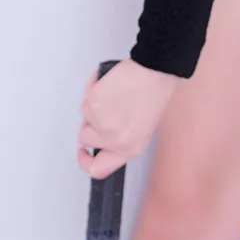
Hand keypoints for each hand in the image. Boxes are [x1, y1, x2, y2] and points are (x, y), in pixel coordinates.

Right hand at [77, 57, 173, 178]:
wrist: (156, 70)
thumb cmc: (155, 93)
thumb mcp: (143, 126)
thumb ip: (122, 138)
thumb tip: (104, 137)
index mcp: (130, 149)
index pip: (97, 169)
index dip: (86, 161)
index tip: (83, 153)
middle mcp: (115, 140)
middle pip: (85, 139)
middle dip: (91, 123)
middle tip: (105, 108)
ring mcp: (102, 123)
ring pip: (85, 115)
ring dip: (95, 104)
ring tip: (114, 93)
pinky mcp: (93, 103)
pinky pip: (86, 95)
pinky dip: (95, 87)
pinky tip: (110, 83)